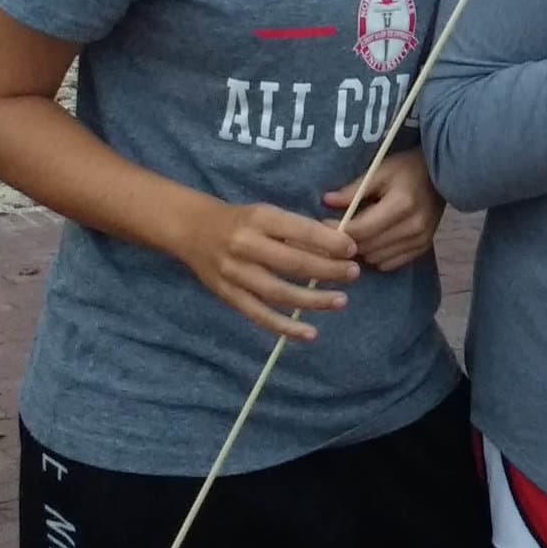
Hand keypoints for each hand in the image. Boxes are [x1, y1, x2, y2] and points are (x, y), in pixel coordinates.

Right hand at [173, 199, 359, 342]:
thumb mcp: (266, 214)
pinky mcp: (228, 295)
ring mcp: (235, 273)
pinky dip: (285, 327)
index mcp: (259, 218)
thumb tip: (337, 248)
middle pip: (293, 263)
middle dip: (328, 270)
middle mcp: (245, 245)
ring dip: (314, 300)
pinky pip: (260, 315)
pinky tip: (310, 333)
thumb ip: (296, 230)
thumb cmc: (241, 220)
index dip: (329, 242)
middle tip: (353, 273)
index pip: (300, 231)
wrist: (193, 229)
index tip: (352, 249)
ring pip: (279, 292)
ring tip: (341, 301)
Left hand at [322, 150, 444, 272]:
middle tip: (337, 230)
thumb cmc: (407, 169)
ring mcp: (419, 240)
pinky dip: (377, 256)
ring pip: (376, 259)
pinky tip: (374, 241)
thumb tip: (326, 202)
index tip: (325, 222)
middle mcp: (412, 227)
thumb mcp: (380, 171)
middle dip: (347, 241)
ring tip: (357, 235)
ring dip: (362, 250)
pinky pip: (390, 264)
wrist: (441, 176)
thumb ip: (354, 190)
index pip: (360, 229)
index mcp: (401, 205)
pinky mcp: (423, 248)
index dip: (338, 229)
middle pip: (366, 247)